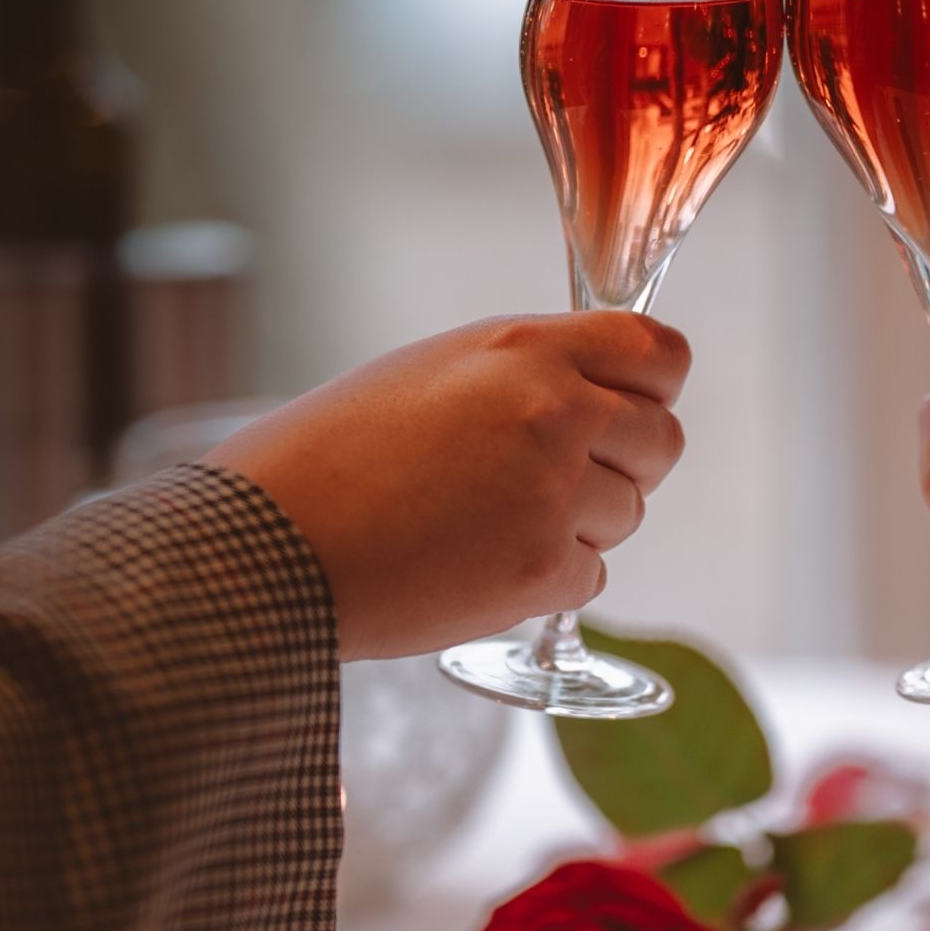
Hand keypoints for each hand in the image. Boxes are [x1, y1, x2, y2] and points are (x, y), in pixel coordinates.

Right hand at [207, 313, 689, 659]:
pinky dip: (549, 579)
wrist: (267, 544)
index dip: (656, 382)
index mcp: (526, 350)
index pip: (659, 351)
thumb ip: (526, 372)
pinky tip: (478, 564)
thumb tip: (599, 389)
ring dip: (581, 524)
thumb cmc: (330, 454)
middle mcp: (553, 414)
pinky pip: (591, 577)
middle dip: (626, 461)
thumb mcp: (433, 371)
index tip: (636, 400)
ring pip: (629, 513)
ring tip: (490, 521)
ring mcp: (551, 495)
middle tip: (561, 477)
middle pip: (663, 440)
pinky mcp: (540, 572)